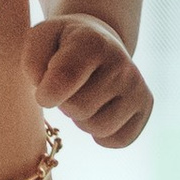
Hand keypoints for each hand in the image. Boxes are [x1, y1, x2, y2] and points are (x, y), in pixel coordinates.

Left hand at [30, 13, 153, 149]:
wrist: (99, 40)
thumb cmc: (62, 45)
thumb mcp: (40, 39)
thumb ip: (33, 62)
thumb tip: (49, 94)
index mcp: (91, 42)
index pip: (64, 79)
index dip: (46, 94)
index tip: (43, 91)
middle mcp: (121, 63)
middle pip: (78, 109)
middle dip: (64, 105)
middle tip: (67, 90)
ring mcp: (137, 85)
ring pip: (98, 129)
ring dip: (82, 120)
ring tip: (83, 98)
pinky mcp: (146, 105)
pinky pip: (117, 140)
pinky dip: (102, 135)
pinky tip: (99, 112)